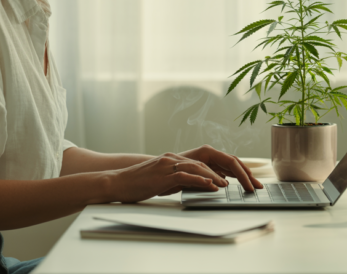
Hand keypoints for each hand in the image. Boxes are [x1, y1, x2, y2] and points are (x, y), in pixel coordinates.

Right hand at [109, 153, 228, 202]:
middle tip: (230, 182)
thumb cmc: (135, 184)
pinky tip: (209, 185)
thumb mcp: (159, 181)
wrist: (116, 183)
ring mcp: (166, 165)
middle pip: (200, 164)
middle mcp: (170, 159)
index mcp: (170, 159)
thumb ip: (174, 181)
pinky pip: (184, 176)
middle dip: (217, 173)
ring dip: (212, 177)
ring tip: (224, 185)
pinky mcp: (162, 175)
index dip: (212, 170)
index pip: (197, 163)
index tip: (224, 178)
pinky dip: (199, 180)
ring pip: (195, 168)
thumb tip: (191, 186)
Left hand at [178, 145, 263, 191]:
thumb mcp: (188, 175)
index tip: (249, 186)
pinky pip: (226, 171)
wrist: (158, 171)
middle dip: (247, 175)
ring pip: (232, 167)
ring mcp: (211, 160)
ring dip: (243, 176)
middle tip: (258, 187)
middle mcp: (210, 154)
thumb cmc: (172, 171)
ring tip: (254, 186)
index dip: (242, 174)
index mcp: (207, 152)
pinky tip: (242, 184)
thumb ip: (205, 178)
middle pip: (235, 163)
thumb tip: (222, 184)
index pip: (231, 162)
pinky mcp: (209, 167)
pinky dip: (235, 177)